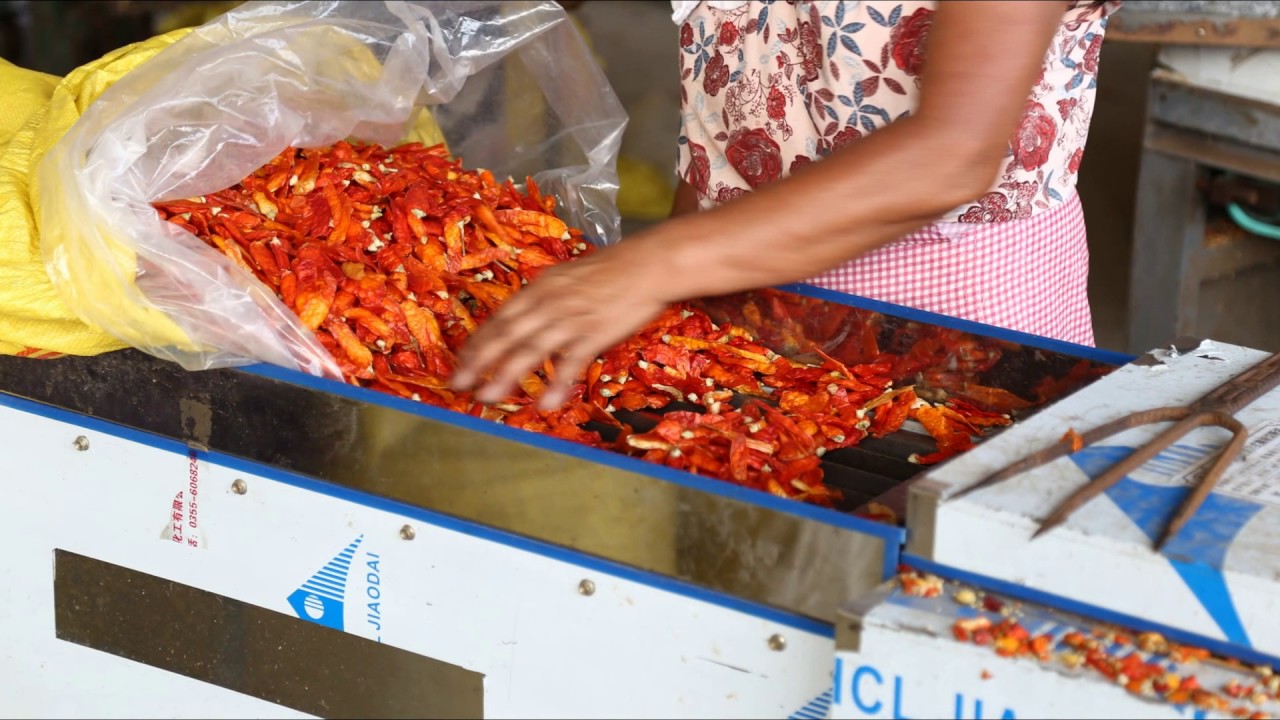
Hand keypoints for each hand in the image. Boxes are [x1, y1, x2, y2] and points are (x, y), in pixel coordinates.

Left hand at [450, 241, 670, 409]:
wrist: (648, 264)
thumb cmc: (613, 268)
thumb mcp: (569, 275)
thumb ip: (547, 295)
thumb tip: (528, 314)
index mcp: (540, 288)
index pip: (500, 317)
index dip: (479, 341)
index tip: (461, 361)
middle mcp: (548, 303)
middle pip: (506, 335)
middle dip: (479, 361)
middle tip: (458, 384)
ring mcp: (570, 319)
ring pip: (530, 350)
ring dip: (506, 375)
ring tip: (487, 397)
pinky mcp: (594, 334)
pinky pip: (569, 363)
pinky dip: (556, 384)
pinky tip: (544, 404)